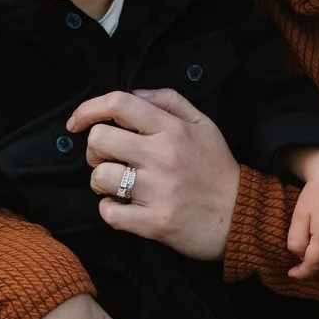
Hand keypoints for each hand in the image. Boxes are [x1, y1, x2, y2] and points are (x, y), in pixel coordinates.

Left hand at [72, 88, 242, 261]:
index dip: (88, 108)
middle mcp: (163, 156)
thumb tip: (134, 94)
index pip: (120, 105)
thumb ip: (169, 101)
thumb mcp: (204, 124)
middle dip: (94, 149)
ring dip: (101, 182)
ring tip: (118, 185)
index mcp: (173, 130)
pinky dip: (110, 210)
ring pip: (99, 177)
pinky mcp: (154, 223)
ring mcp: (158, 191)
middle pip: (99, 140)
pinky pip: (109, 213)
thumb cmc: (217, 167)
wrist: (242, 216)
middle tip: (108, 158)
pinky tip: (125, 208)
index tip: (75, 123)